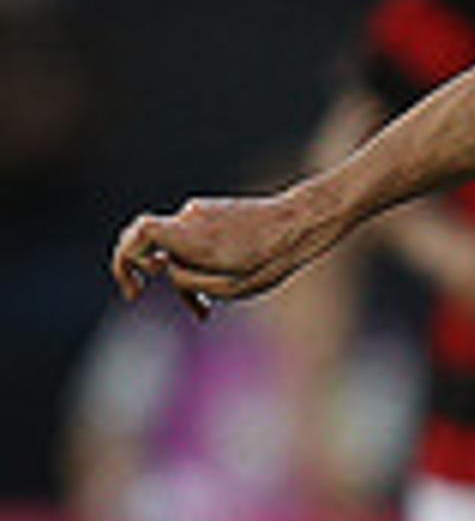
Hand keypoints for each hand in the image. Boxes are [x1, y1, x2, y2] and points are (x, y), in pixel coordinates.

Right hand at [109, 188, 337, 312]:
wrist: (303, 221)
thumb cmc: (271, 259)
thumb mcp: (229, 287)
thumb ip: (188, 281)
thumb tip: (164, 268)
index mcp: (190, 237)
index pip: (138, 235)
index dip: (125, 261)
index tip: (135, 290)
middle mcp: (190, 219)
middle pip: (150, 244)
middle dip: (143, 270)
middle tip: (139, 293)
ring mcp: (200, 212)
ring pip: (175, 246)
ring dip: (181, 275)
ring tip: (203, 308)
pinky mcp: (213, 213)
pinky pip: (192, 239)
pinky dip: (195, 262)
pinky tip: (216, 289)